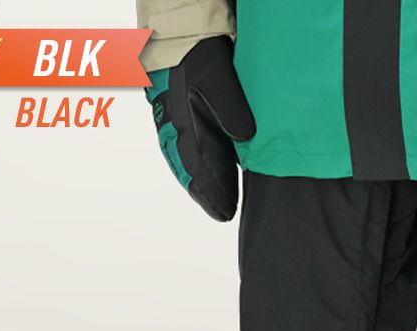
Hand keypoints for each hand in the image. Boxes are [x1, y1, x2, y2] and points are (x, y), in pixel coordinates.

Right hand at [146, 36, 255, 220]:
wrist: (177, 29)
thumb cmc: (197, 51)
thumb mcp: (219, 77)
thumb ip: (232, 109)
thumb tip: (244, 138)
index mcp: (184, 124)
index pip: (199, 169)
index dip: (213, 193)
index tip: (225, 212)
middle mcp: (174, 128)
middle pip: (190, 171)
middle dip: (206, 194)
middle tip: (223, 214)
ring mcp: (172, 122)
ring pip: (185, 162)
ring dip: (200, 183)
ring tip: (215, 202)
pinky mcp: (174, 114)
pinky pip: (182, 149)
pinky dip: (194, 166)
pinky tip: (204, 173)